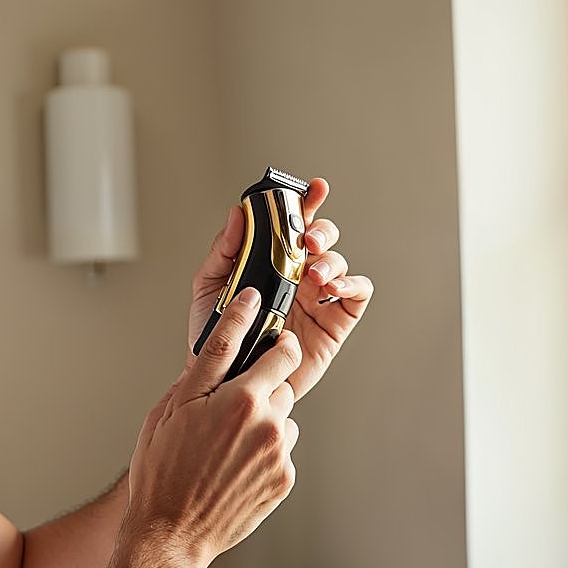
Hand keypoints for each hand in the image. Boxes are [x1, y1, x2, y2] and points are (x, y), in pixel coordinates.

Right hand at [126, 287, 303, 567]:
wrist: (172, 533)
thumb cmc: (161, 473)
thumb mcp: (169, 411)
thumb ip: (199, 374)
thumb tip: (218, 349)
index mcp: (234, 398)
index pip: (260, 344)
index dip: (259, 321)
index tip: (258, 302)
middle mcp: (263, 420)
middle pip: (279, 378)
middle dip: (260, 380)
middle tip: (234, 397)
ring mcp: (278, 451)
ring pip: (282, 415)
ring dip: (263, 419)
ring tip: (226, 443)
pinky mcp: (285, 476)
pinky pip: (281, 448)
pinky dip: (264, 450)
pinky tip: (234, 465)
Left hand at [187, 178, 373, 399]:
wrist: (223, 379)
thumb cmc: (217, 335)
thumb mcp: (210, 286)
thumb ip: (224, 250)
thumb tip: (238, 213)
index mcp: (271, 262)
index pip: (292, 224)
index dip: (307, 203)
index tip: (313, 189)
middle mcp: (298, 275)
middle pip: (322, 239)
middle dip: (321, 231)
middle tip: (307, 240)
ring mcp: (317, 298)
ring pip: (339, 263)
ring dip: (331, 260)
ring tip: (312, 273)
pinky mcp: (334, 323)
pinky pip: (357, 295)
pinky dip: (353, 284)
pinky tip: (334, 287)